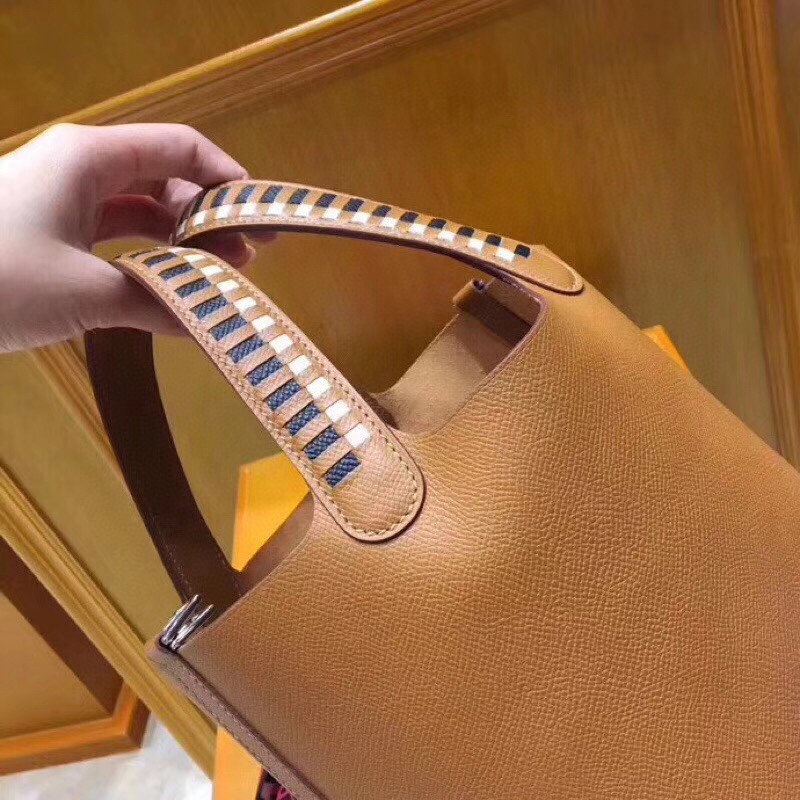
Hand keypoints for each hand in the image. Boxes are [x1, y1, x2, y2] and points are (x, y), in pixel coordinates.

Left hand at [0, 123, 255, 352]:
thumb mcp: (84, 294)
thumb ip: (157, 306)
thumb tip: (212, 325)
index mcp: (90, 158)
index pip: (179, 147)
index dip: (227, 178)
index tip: (260, 216)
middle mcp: (81, 169)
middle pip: (166, 179)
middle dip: (210, 216)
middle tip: (248, 260)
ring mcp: (65, 201)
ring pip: (143, 210)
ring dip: (183, 241)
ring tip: (220, 275)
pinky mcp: (53, 233)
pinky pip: (118, 236)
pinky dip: (149, 259)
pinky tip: (173, 286)